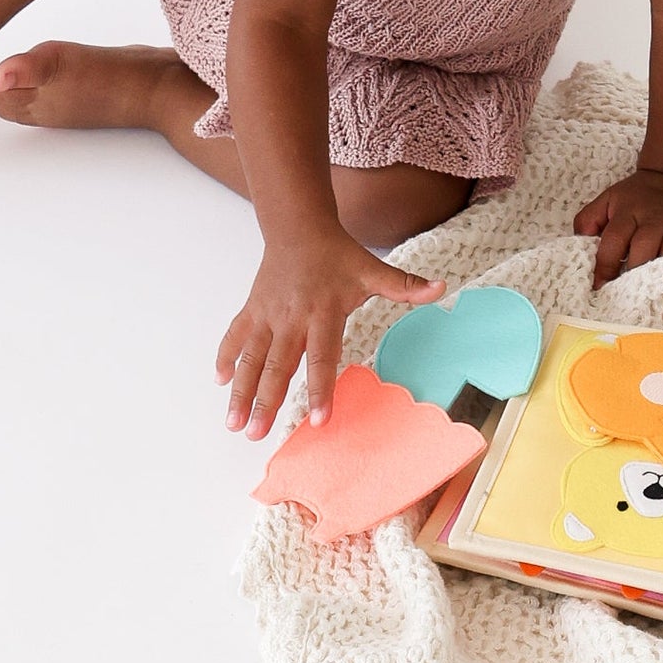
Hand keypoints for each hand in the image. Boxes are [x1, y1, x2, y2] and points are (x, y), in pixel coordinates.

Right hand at [217, 227, 444, 438]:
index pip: (322, 357)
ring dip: (241, 392)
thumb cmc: (338, 254)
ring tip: (235, 423)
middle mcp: (292, 319)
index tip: (318, 419)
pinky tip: (220, 383)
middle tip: (257, 434)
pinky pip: (235, 337)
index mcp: (323, 313)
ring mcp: (268, 316)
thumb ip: (405, 287)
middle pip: (278, 366)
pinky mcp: (252, 310)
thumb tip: (442, 288)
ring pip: (251, 359)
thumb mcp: (372, 270)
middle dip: (267, 401)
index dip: (320, 388)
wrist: (299, 228)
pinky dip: (226, 359)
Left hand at [573, 169, 662, 289]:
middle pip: (643, 250)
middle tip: (627, 296)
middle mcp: (654, 218)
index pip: (613, 242)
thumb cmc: (636, 196)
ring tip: (653, 294)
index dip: (604, 268)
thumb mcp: (607, 200)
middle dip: (633, 275)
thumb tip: (579, 247)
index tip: (600, 288)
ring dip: (662, 275)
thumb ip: (588, 221)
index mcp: (627, 212)